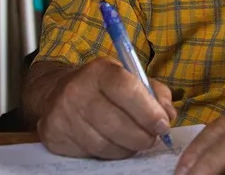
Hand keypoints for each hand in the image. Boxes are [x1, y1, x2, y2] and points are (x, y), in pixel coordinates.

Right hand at [36, 57, 177, 159]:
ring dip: (127, 148)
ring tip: (135, 142)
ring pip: (105, 144)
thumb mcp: (128, 78)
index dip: (149, 111)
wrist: (56, 94)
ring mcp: (64, 115)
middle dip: (142, 136)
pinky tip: (114, 144)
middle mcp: (77, 90)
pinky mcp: (55, 136)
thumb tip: (169, 114)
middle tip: (152, 138)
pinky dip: (110, 153)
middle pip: (116, 123)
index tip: (163, 124)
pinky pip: (91, 153)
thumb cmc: (101, 87)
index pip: (127, 90)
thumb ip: (154, 92)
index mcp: (100, 71)